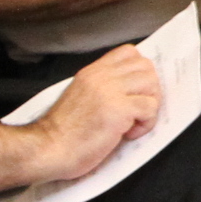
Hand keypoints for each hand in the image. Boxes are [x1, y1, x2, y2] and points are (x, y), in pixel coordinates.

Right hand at [35, 45, 161, 179]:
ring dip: (150, 106)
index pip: (128, 52)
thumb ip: (102, 88)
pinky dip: (146, 123)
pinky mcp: (118, 110)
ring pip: (152, 84)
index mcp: (92, 72)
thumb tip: (131, 91)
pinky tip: (128, 134)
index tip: (135, 92)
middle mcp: (101, 77)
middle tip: (138, 110)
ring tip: (133, 123)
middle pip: (146, 66)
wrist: (48, 149)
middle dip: (150, 89)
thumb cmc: (63, 133)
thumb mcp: (80, 97)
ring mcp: (110, 91)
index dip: (139, 71)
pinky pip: (150, 107)